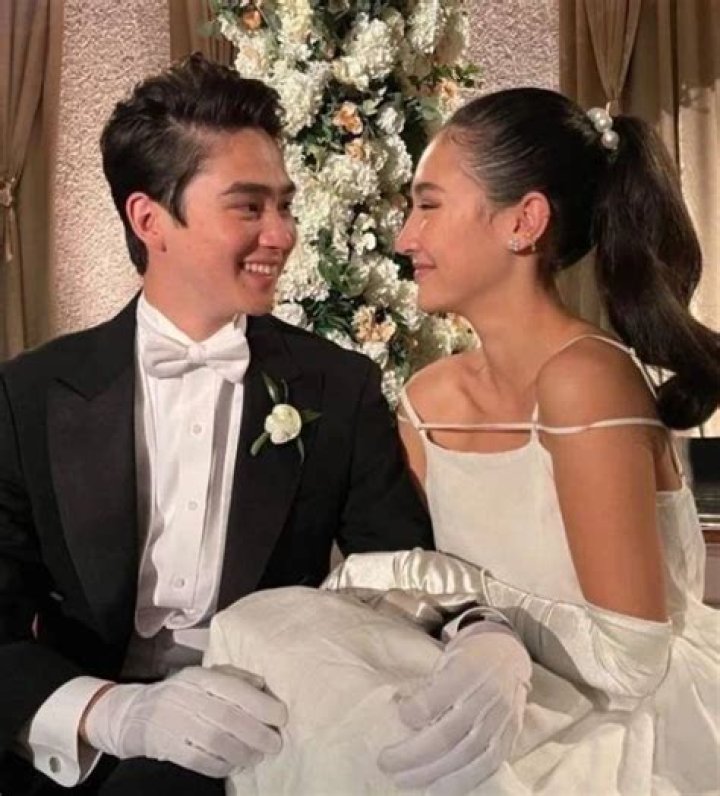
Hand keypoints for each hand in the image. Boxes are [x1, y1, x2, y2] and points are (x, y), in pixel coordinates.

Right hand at [83, 665, 286, 777]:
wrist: (133, 713)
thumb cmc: (181, 693)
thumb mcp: (203, 677)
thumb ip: (233, 678)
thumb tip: (263, 685)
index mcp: (199, 676)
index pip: (234, 689)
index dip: (261, 704)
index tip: (281, 717)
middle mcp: (187, 696)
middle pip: (228, 718)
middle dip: (257, 734)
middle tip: (276, 744)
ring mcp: (173, 722)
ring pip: (215, 742)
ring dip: (243, 753)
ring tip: (258, 757)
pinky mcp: (165, 746)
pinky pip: (198, 760)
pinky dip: (220, 766)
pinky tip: (234, 766)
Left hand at [378, 624, 531, 794]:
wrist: (509, 652)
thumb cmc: (469, 656)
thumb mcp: (446, 658)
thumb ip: (430, 686)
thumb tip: (404, 714)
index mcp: (469, 669)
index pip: (439, 697)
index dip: (416, 711)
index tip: (399, 715)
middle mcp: (487, 695)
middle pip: (449, 733)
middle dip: (413, 753)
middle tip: (386, 762)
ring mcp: (501, 719)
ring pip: (466, 754)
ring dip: (433, 773)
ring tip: (405, 780)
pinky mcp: (510, 736)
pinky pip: (488, 765)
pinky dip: (462, 780)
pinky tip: (438, 788)